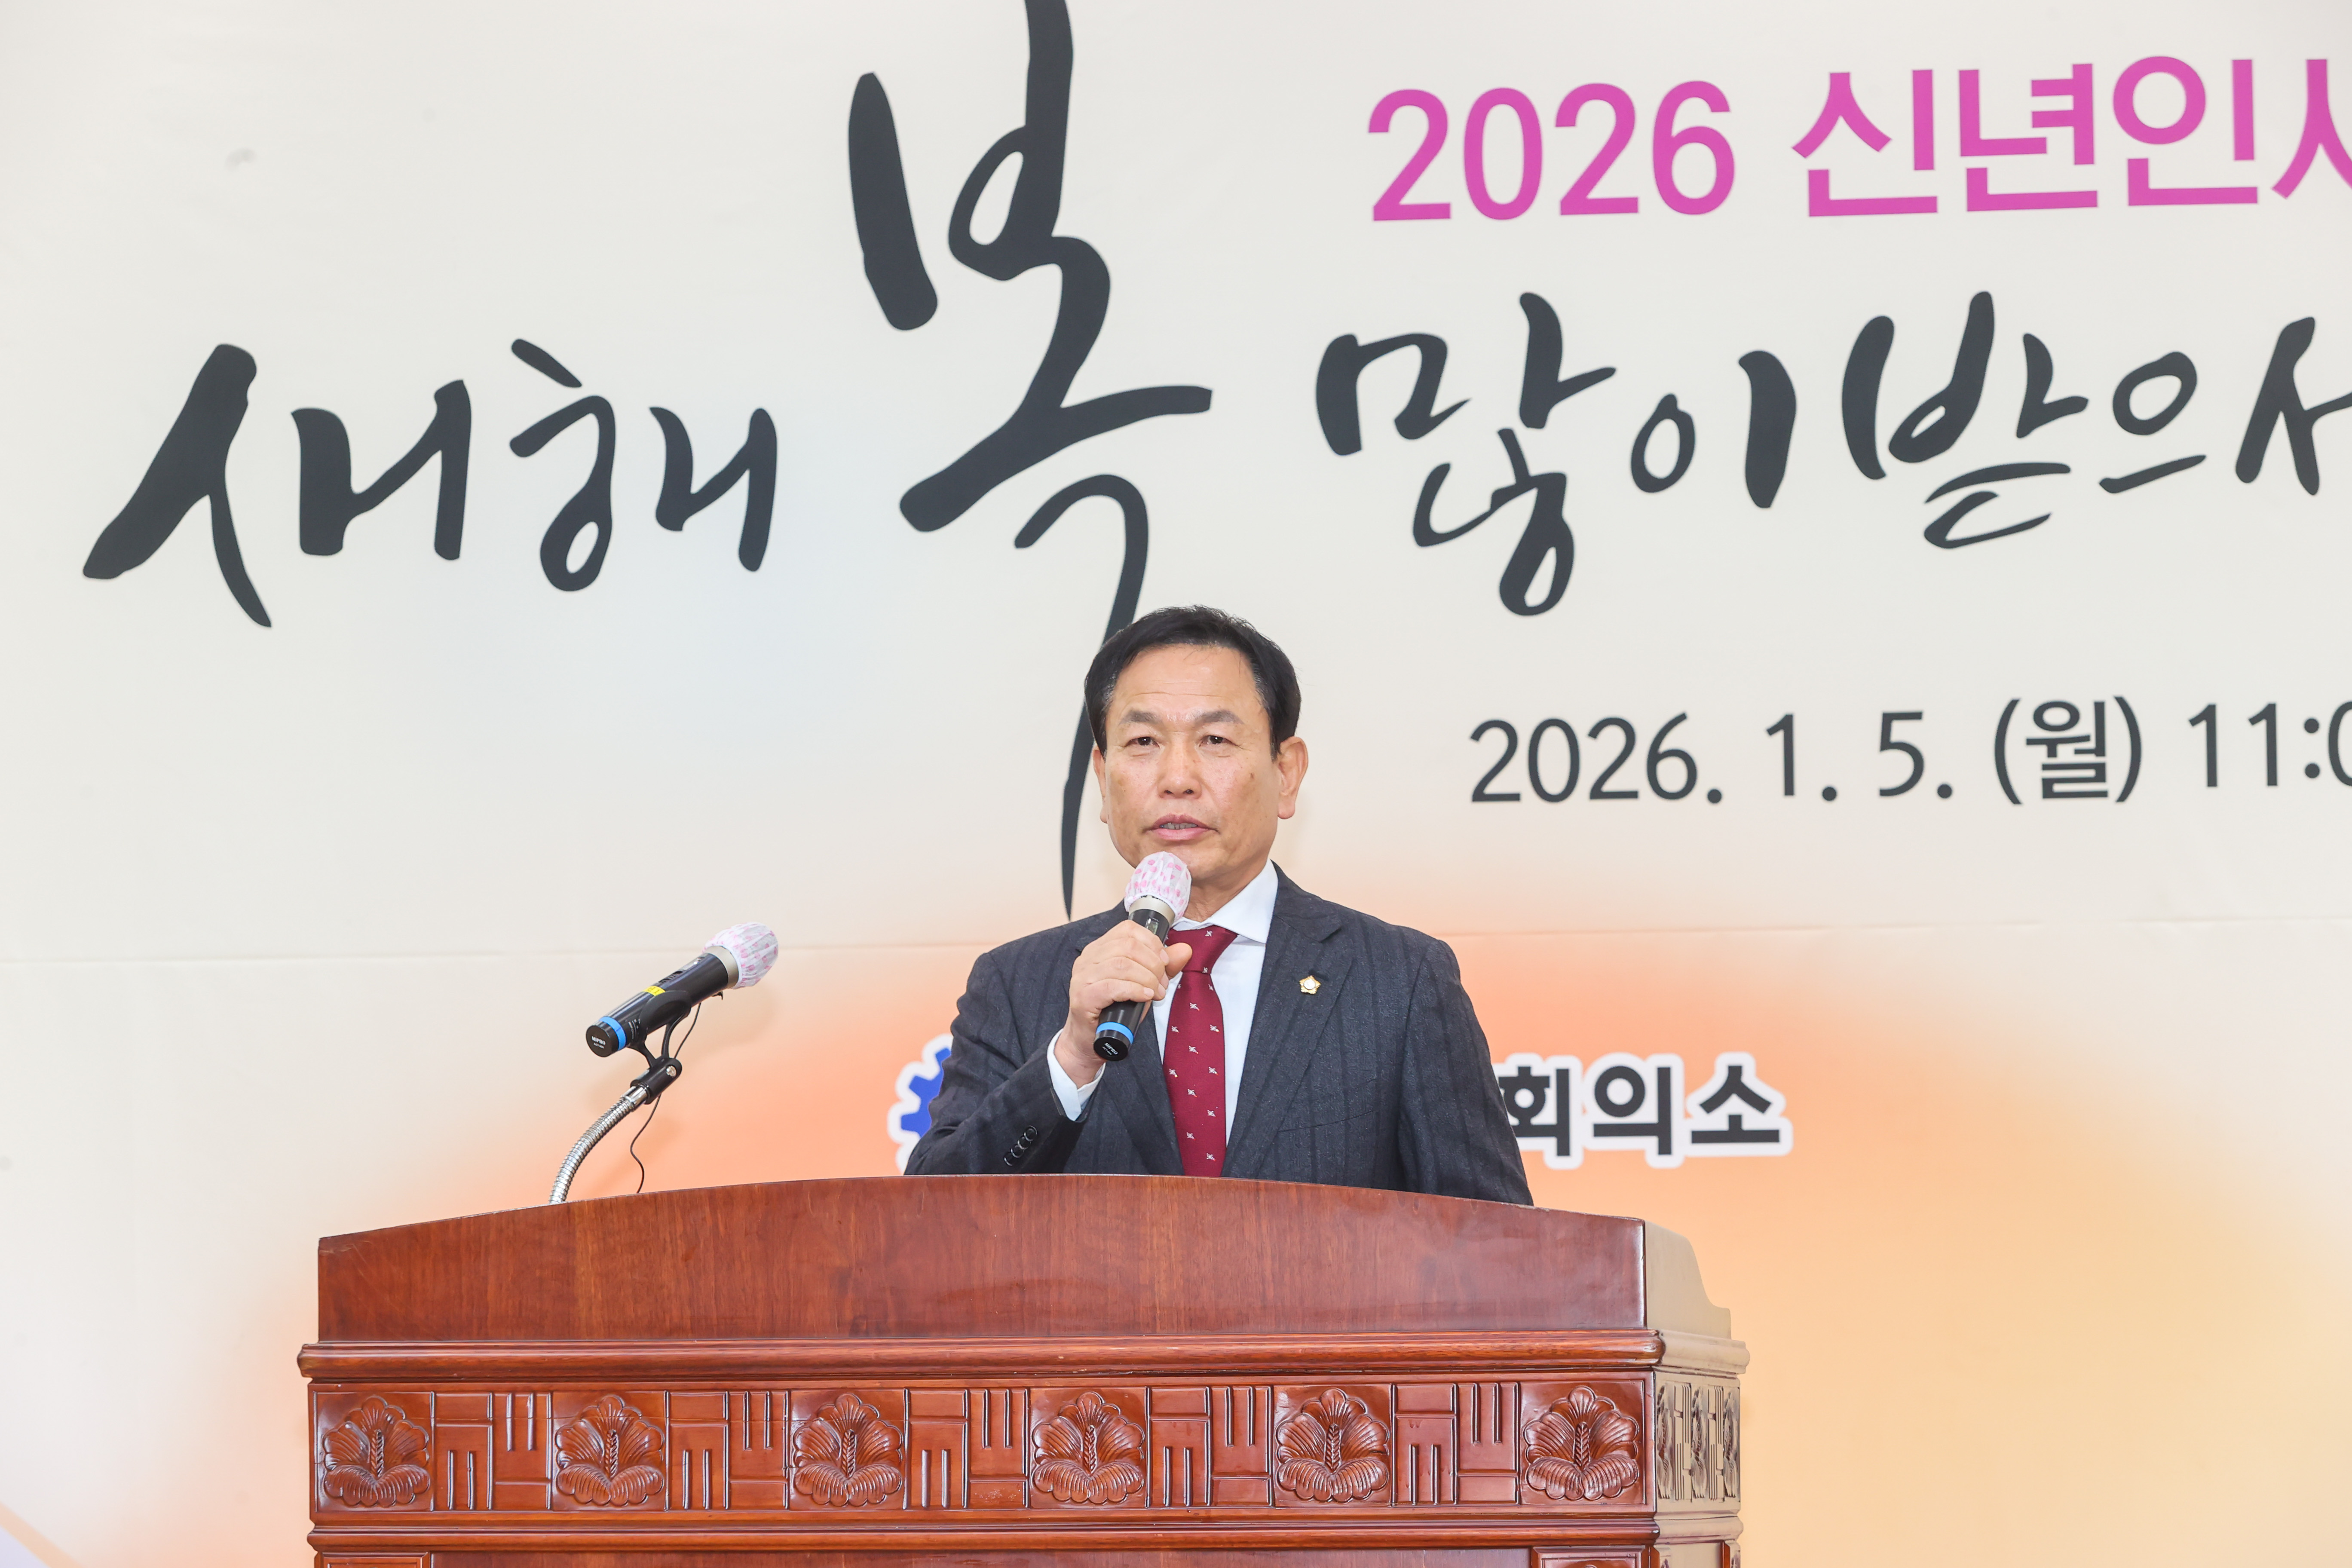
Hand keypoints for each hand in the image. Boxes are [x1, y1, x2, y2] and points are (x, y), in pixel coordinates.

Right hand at [1054, 920, 1192, 1086]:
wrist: (1090, 1041)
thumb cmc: (1115, 1011)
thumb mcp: (1142, 984)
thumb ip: (1162, 966)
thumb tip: (1184, 950)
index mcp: (1100, 948)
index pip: (1127, 930)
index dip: (1152, 943)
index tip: (1164, 962)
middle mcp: (1088, 958)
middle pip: (1127, 946)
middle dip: (1153, 964)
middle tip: (1162, 983)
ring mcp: (1082, 977)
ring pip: (1121, 965)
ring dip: (1147, 978)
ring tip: (1156, 993)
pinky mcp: (1082, 998)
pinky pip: (1111, 987)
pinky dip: (1134, 990)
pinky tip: (1145, 996)